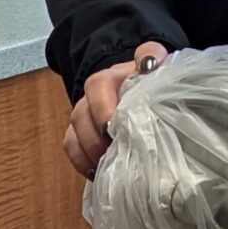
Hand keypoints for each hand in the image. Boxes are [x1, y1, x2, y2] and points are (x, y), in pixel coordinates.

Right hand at [65, 40, 169, 178]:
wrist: (139, 84)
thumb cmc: (149, 76)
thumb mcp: (156, 61)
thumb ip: (152, 55)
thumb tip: (148, 62)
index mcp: (108, 79)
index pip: (96, 87)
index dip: (101, 108)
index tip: (111, 126)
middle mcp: (90, 98)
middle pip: (81, 116)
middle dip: (95, 138)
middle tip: (112, 152)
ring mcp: (84, 117)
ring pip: (73, 134)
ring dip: (88, 153)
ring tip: (106, 167)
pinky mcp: (82, 134)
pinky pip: (72, 148)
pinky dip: (81, 162)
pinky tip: (96, 174)